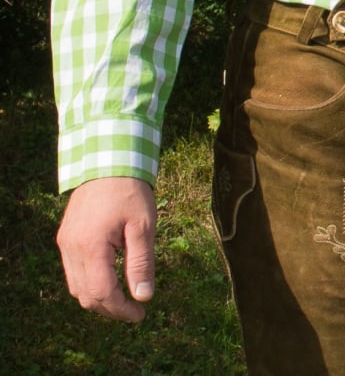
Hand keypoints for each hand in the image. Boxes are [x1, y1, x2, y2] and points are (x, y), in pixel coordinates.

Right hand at [57, 176, 157, 320]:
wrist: (108, 163)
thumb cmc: (130, 192)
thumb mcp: (144, 226)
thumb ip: (142, 263)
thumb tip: (143, 296)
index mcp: (91, 246)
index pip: (102, 292)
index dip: (121, 310)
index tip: (140, 314)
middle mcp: (72, 249)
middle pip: (85, 295)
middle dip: (110, 308)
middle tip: (135, 310)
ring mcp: (65, 245)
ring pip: (76, 287)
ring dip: (98, 299)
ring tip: (124, 299)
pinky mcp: (65, 240)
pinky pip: (73, 273)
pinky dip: (89, 284)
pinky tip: (109, 282)